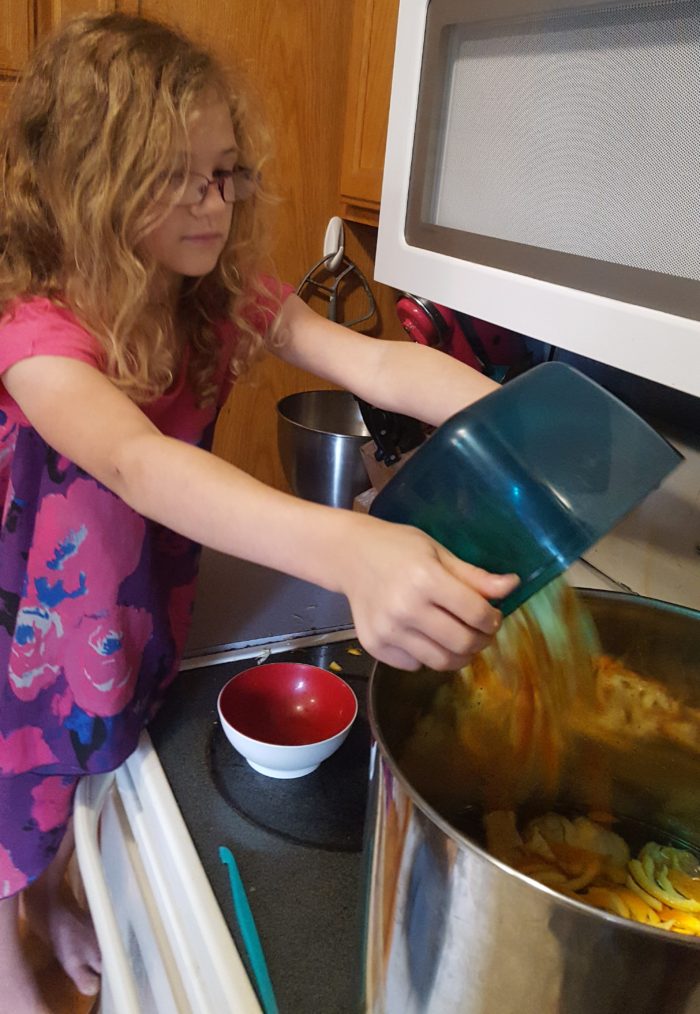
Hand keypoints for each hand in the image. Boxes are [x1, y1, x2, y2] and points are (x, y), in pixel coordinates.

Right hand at [334, 514, 519, 670]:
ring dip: (459, 656)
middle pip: (462, 644)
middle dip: (481, 641)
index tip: (493, 616)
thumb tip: (513, 586)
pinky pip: (414, 665)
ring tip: (459, 640)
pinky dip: (427, 657)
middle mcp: (405, 609)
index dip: (493, 620)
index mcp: (426, 580)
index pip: (477, 614)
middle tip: (481, 632)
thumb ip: (474, 576)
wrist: (350, 555)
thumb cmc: (398, 548)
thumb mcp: (439, 552)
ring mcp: (387, 631)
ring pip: (440, 662)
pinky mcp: (373, 646)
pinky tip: (426, 638)